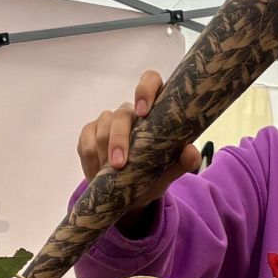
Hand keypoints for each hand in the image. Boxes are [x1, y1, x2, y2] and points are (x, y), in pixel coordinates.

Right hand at [77, 70, 200, 229]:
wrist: (130, 195)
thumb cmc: (153, 176)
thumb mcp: (169, 172)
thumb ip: (182, 162)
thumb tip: (191, 153)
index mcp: (155, 110)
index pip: (151, 81)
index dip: (145, 89)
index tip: (143, 111)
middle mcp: (131, 111)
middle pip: (121, 114)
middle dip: (118, 139)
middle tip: (119, 164)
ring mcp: (108, 121)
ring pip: (102, 127)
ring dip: (104, 154)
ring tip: (110, 174)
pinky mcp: (89, 133)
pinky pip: (86, 140)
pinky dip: (91, 159)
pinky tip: (98, 173)